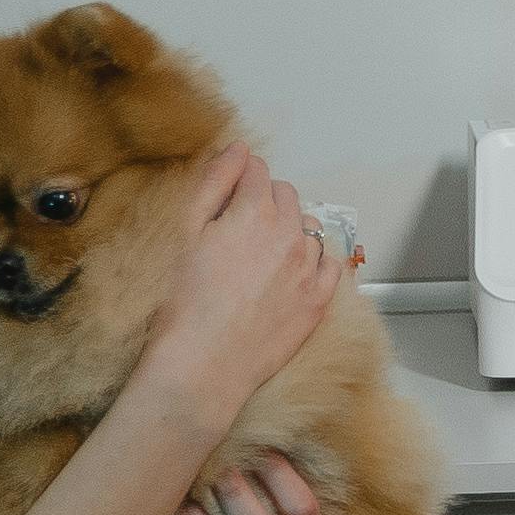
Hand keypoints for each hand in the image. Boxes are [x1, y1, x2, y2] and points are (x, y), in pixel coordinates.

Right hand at [135, 146, 342, 412]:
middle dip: (264, 201)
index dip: (238, 178)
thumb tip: (237, 150)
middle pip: (286, 195)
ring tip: (259, 253)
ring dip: (289, 229)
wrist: (202, 365)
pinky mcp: (317, 302)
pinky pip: (330, 265)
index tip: (228, 193)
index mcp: (256, 212)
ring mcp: (309, 269)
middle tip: (238, 226)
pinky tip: (291, 272)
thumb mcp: (185, 231)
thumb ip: (214, 182)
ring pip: (308, 228)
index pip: (256, 171)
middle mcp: (291, 235)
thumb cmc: (185, 301)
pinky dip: (314, 261)